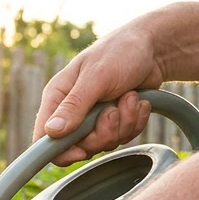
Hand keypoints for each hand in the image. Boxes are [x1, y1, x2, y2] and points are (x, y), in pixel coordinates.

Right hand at [35, 30, 165, 165]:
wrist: (154, 48)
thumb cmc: (120, 52)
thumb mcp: (96, 77)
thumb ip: (74, 105)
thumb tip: (51, 132)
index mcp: (57, 98)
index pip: (44, 138)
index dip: (61, 151)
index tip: (82, 150)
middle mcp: (72, 111)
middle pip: (80, 147)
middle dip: (103, 133)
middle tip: (114, 110)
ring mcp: (94, 118)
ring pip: (104, 144)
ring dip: (124, 123)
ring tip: (130, 97)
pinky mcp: (114, 121)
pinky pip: (123, 138)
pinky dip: (135, 122)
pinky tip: (138, 101)